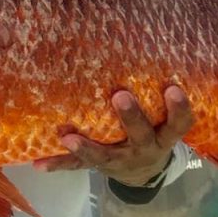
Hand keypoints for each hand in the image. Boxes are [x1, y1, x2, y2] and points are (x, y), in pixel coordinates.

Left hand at [32, 86, 192, 186]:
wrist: (143, 174)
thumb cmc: (152, 131)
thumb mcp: (163, 119)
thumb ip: (155, 91)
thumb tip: (145, 42)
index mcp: (163, 136)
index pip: (179, 124)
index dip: (179, 108)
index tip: (173, 88)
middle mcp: (144, 148)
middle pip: (141, 134)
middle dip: (130, 116)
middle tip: (120, 95)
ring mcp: (119, 161)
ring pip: (104, 155)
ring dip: (86, 147)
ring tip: (67, 137)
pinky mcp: (99, 166)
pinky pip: (77, 166)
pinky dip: (58, 163)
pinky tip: (38, 163)